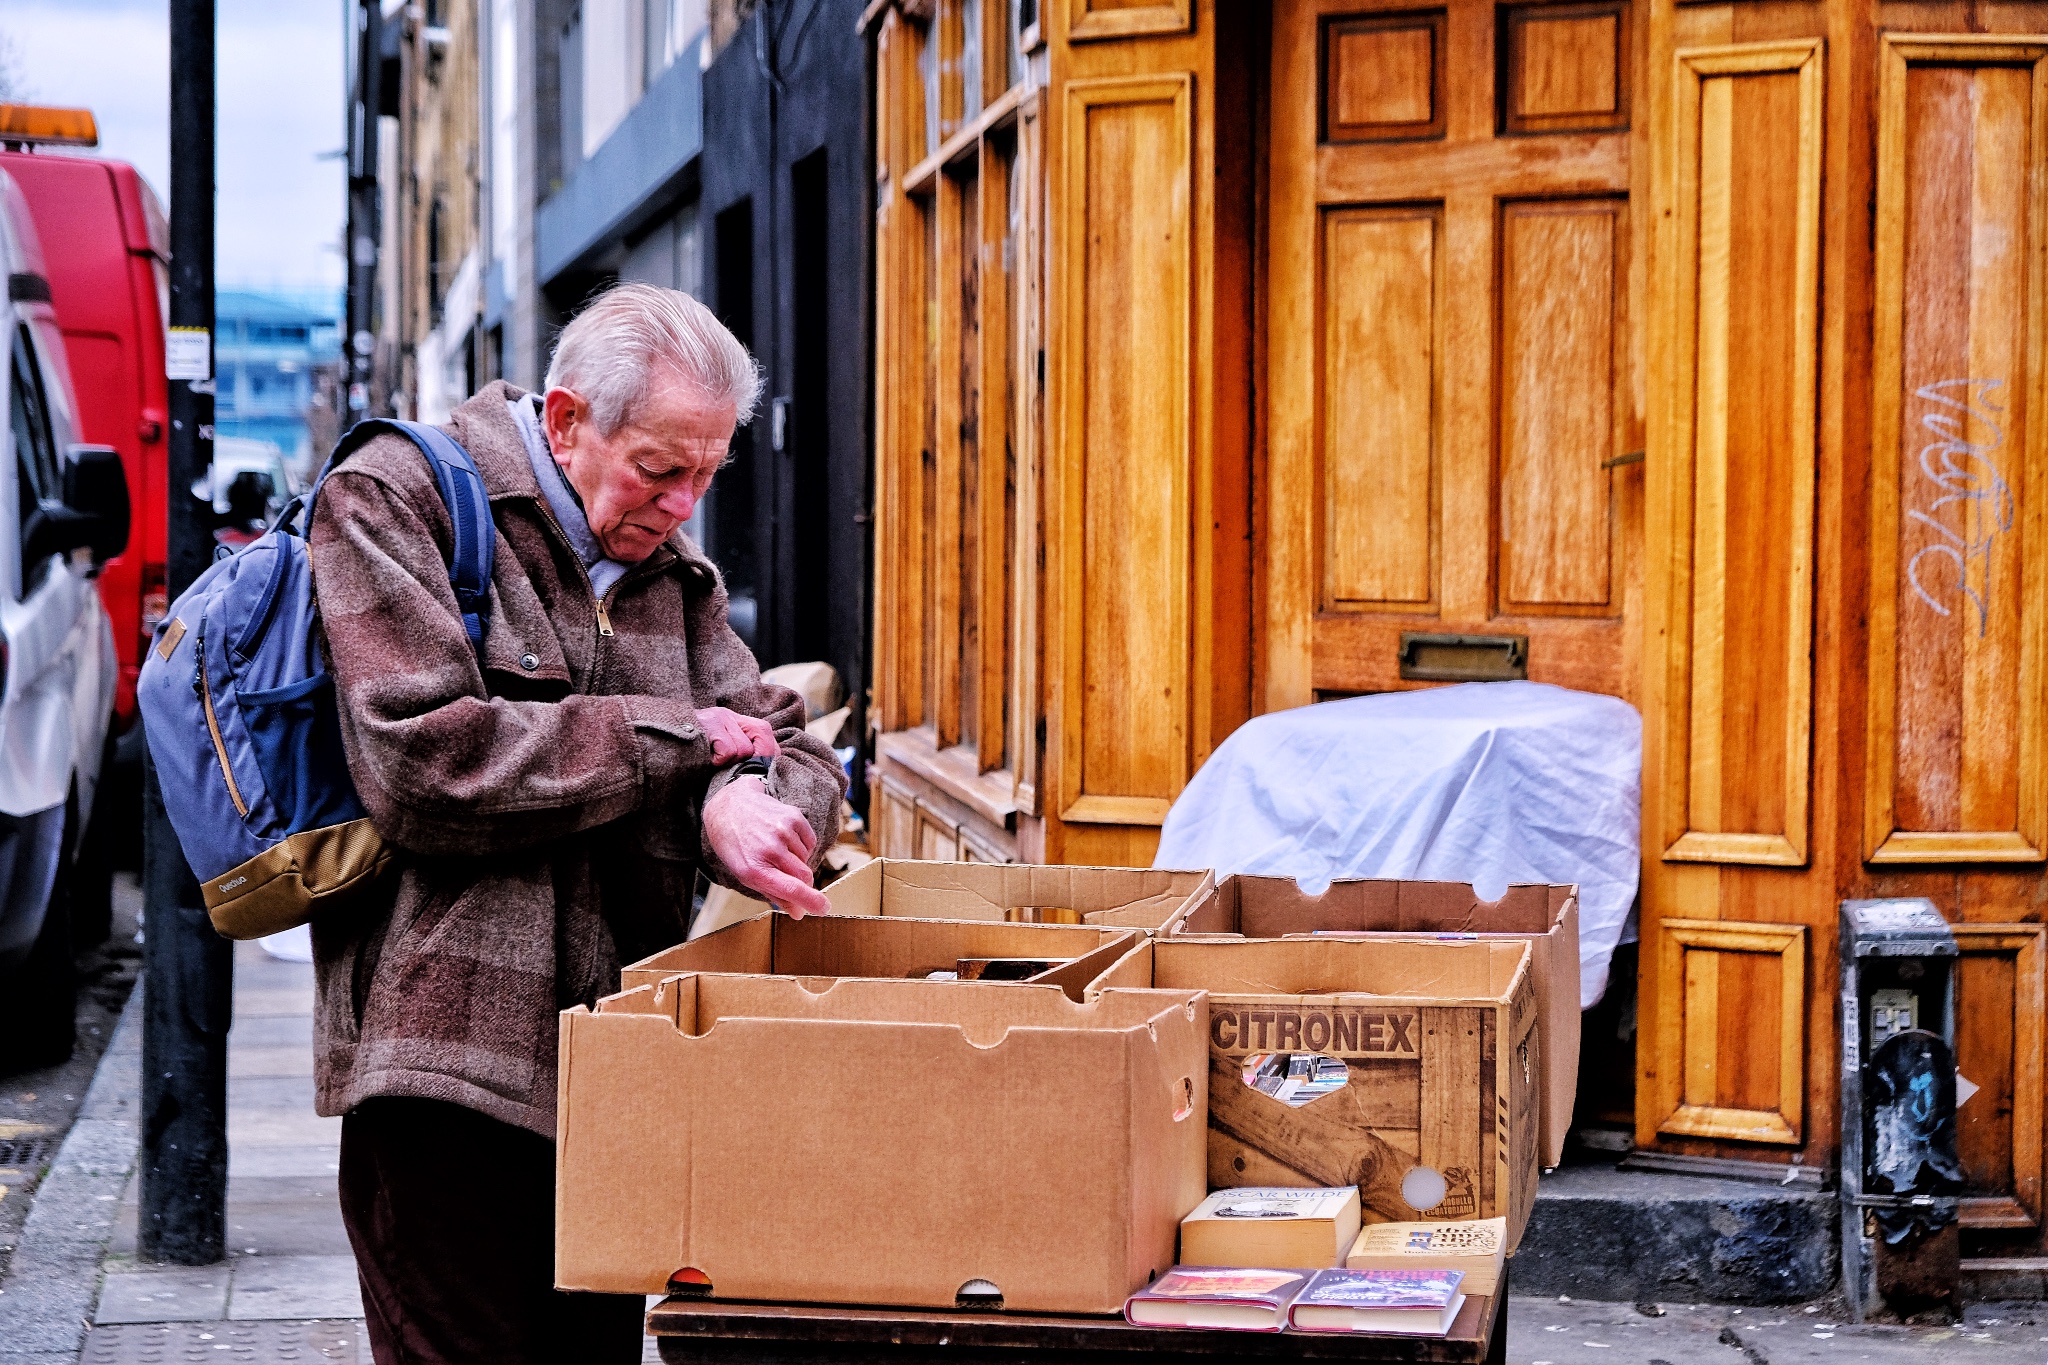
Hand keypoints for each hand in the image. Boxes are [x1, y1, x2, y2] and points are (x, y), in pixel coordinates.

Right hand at [696, 706, 779, 765]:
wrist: (657, 743)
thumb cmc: (690, 757)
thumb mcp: (717, 751)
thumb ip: (738, 753)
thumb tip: (764, 768)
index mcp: (731, 720)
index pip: (764, 730)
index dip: (769, 751)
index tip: (763, 769)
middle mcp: (726, 715)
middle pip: (761, 737)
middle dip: (753, 760)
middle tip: (735, 770)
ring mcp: (717, 717)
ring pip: (744, 750)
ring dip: (729, 764)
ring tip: (713, 764)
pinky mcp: (708, 724)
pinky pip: (728, 751)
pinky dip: (718, 762)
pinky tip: (705, 762)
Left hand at [702, 776, 827, 914]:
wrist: (729, 807)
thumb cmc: (736, 846)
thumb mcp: (745, 875)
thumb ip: (774, 894)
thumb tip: (799, 912)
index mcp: (754, 869)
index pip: (791, 889)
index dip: (811, 901)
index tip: (824, 908)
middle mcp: (770, 849)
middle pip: (804, 876)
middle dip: (803, 883)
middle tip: (791, 878)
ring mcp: (783, 831)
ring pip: (806, 859)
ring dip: (798, 861)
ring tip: (778, 851)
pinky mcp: (793, 817)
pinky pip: (810, 842)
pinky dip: (802, 846)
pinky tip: (785, 840)